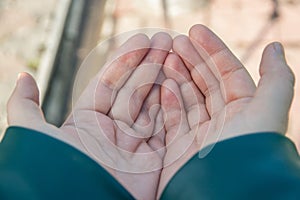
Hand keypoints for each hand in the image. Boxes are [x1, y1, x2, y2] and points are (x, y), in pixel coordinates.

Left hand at [7, 32, 171, 199]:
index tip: (141, 40)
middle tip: (164, 39)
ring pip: (153, 103)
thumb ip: (26, 105)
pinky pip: (167, 125)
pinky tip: (177, 81)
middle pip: (135, 90)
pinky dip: (173, 103)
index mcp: (88, 122)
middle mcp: (114, 131)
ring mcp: (136, 144)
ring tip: (175, 53)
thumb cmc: (56, 169)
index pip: (111, 83)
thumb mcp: (32, 133)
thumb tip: (23, 76)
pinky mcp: (155, 158)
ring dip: (164, 77)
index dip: (125, 60)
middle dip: (150, 63)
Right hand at [158, 24, 294, 194]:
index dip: (212, 50)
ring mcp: (199, 133)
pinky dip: (167, 99)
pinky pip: (172, 116)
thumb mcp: (268, 112)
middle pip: (205, 82)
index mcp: (244, 110)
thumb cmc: (246, 152)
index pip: (227, 72)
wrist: (221, 196)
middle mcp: (223, 121)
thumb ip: (276, 79)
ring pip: (186, 96)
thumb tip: (275, 47)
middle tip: (175, 40)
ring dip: (176, 75)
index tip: (195, 32)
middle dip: (191, 59)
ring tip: (165, 56)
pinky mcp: (180, 145)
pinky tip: (163, 83)